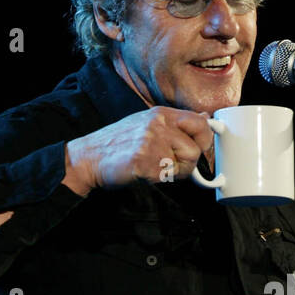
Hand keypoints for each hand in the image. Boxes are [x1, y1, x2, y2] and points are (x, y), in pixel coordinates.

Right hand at [63, 107, 219, 193]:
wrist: (89, 157)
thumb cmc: (119, 143)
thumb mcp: (147, 123)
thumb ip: (176, 123)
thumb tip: (205, 117)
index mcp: (160, 114)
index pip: (199, 122)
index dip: (205, 138)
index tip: (200, 148)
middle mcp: (158, 125)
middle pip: (196, 148)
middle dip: (190, 161)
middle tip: (175, 164)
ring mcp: (151, 143)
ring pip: (186, 164)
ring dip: (176, 173)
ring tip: (157, 167)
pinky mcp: (145, 162)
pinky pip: (169, 176)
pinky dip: (162, 180)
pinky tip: (146, 172)